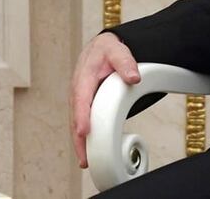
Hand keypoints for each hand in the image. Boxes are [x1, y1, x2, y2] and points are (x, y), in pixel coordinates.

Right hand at [70, 32, 139, 167]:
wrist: (100, 49)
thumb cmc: (106, 51)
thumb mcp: (116, 50)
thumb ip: (125, 62)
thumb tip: (134, 77)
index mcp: (84, 76)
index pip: (82, 98)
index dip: (82, 115)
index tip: (84, 130)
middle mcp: (78, 90)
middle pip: (75, 116)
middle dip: (78, 138)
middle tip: (85, 157)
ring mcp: (79, 99)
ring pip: (76, 122)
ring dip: (79, 142)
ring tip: (85, 161)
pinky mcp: (83, 105)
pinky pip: (80, 122)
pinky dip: (82, 138)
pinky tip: (87, 151)